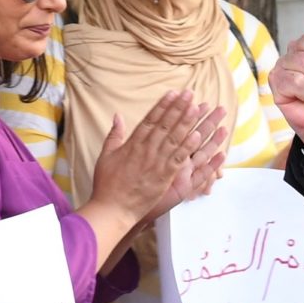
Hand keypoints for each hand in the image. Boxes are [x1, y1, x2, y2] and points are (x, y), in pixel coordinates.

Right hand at [90, 91, 226, 226]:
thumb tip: (117, 115)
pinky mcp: (164, 177)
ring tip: (197, 107)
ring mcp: (156, 163)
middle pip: (165, 125)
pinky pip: (178, 159)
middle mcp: (145, 150)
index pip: (150, 119)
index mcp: (132, 144)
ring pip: (174, 138)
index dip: (163, 105)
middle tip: (189, 93)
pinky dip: (188, 147)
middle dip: (178, 108)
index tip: (173, 93)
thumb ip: (114, 134)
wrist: (113, 208)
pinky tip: (197, 135)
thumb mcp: (106, 155)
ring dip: (186, 122)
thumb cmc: (107, 184)